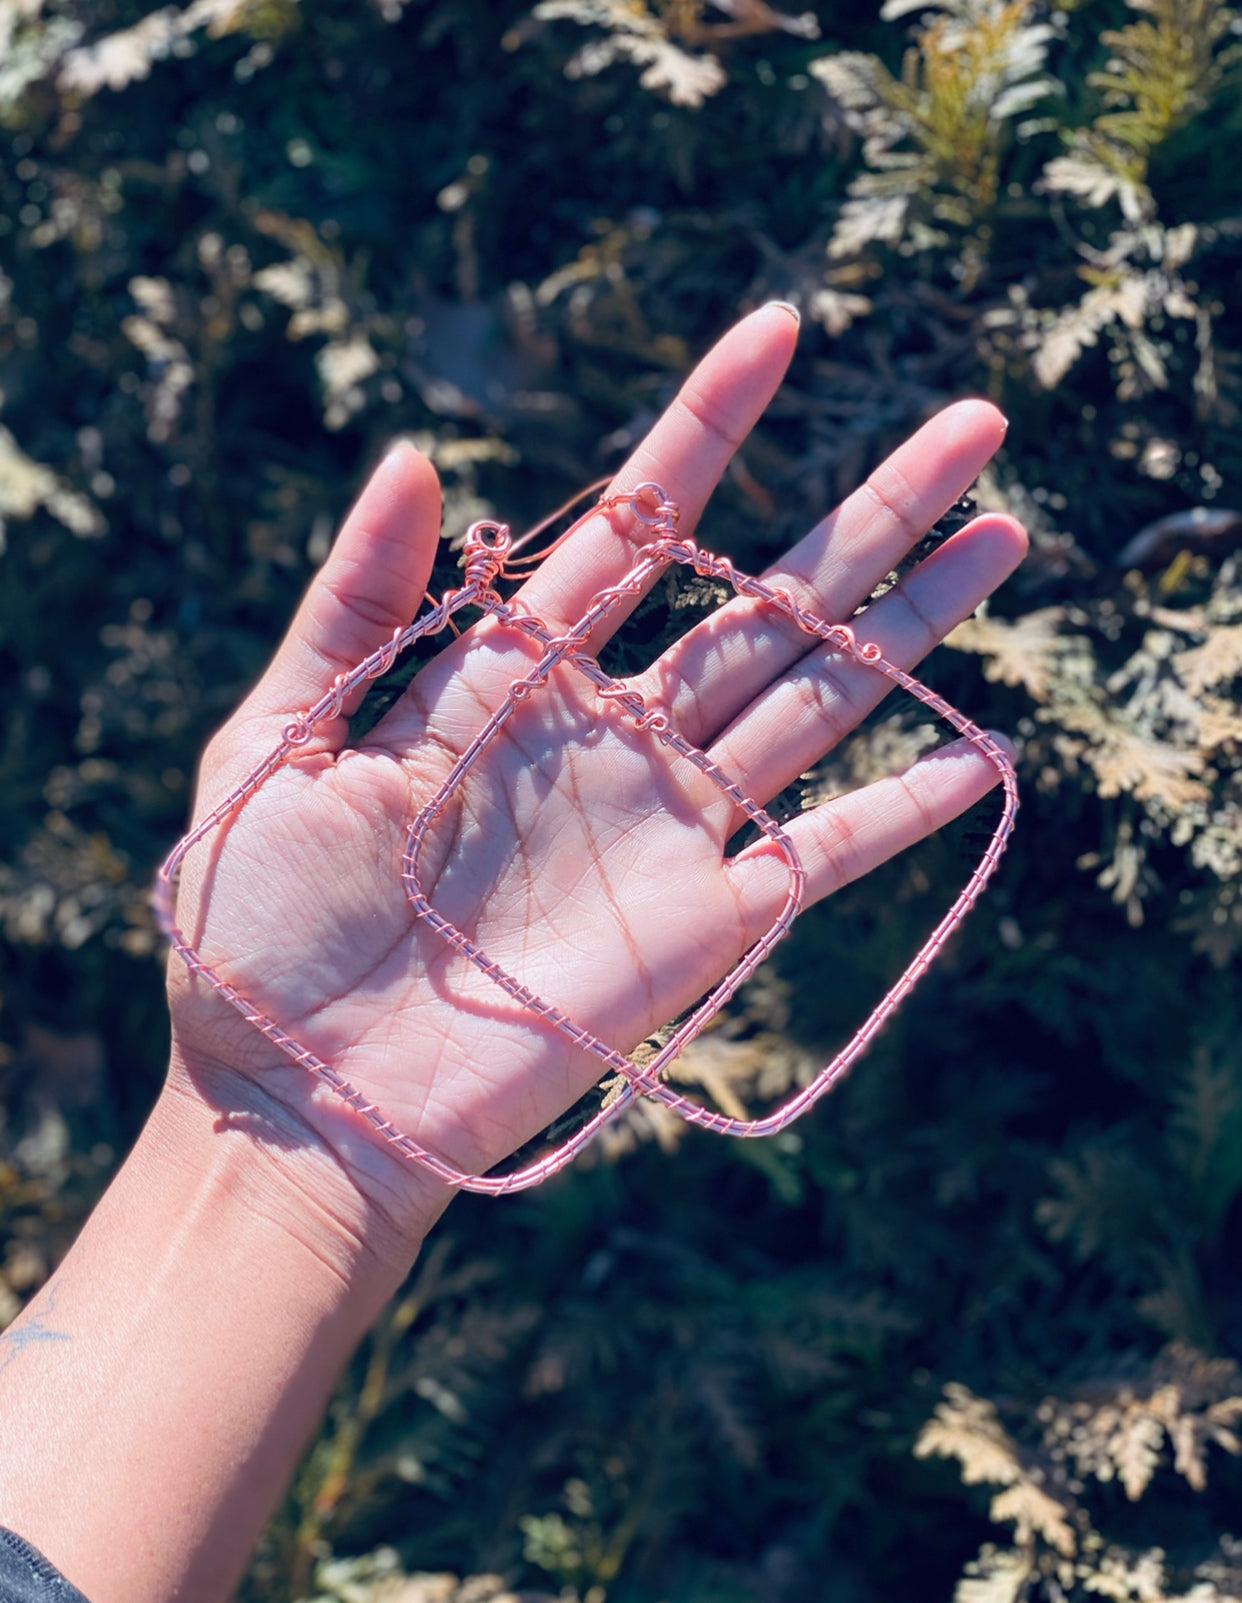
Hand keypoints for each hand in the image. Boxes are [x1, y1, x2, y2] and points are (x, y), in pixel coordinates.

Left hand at [165, 304, 1025, 1250]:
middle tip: (973, 423)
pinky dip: (900, 816)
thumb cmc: (257, 935)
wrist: (298, 1106)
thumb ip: (355, 606)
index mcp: (513, 681)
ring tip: (1003, 538)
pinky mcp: (696, 934)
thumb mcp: (275, 742)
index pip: (636, 530)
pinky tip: (980, 759)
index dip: (707, 430)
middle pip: (764, 602)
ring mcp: (662, 833)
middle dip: (869, 512)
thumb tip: (422, 456)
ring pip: (815, 703)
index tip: (778, 330)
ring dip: (911, 627)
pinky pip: (819, 859)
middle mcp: (610, 741)